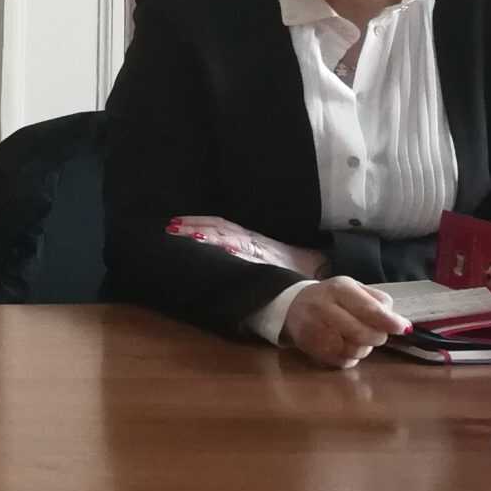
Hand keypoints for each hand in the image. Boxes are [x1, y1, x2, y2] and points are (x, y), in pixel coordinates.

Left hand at [169, 215, 324, 275]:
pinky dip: (240, 251)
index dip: (196, 222)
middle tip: (171, 228)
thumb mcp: (262, 252)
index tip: (174, 222)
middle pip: (220, 229)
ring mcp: (261, 251)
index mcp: (248, 237)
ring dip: (212, 236)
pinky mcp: (272, 262)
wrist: (319, 268)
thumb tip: (209, 249)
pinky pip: (254, 255)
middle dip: (195, 227)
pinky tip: (226, 248)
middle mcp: (252, 241)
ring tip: (191, 236)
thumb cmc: (287, 264)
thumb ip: (238, 250)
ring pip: (233, 239)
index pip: (218, 224)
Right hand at [281, 277, 409, 368]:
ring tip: (357, 339)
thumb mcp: (354, 289)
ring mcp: (313, 328)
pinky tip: (344, 345)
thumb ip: (378, 302)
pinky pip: (342, 361)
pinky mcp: (309, 347)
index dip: (388, 322)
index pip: (368, 309)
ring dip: (363, 348)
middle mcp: (322, 307)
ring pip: (353, 350)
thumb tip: (401, 324)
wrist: (292, 304)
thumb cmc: (332, 297)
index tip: (402, 329)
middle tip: (377, 334)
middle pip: (362, 333)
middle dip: (377, 337)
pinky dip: (350, 357)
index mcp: (338, 289)